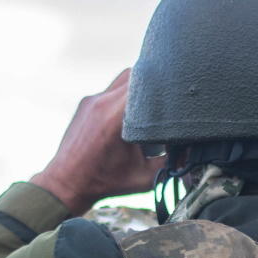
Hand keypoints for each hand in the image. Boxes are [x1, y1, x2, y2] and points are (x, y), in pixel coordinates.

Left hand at [30, 69, 165, 216]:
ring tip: (150, 103)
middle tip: (167, 94)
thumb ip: (170, 163)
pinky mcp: (86, 104)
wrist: (66, 184)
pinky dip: (123, 96)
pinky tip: (131, 112)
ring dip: (137, 87)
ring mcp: (92, 100)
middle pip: (135, 73)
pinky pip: (110, 90)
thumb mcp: (144, 177)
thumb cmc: (105, 182)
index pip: (146, 81)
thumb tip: (191, 153)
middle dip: (152, 81)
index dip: (164, 81)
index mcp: (117, 116)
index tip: (178, 88)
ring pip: (122, 79)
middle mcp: (103, 102)